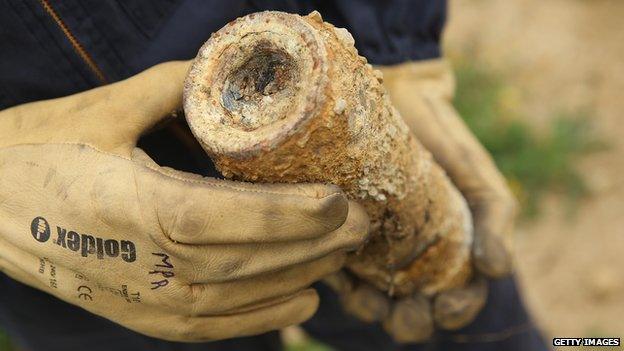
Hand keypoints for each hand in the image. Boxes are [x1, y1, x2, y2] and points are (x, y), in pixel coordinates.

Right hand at [0, 62, 368, 341]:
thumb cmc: (37, 153)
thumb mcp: (102, 110)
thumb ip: (173, 89)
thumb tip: (231, 76)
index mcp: (131, 207)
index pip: (226, 219)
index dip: (288, 214)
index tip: (340, 200)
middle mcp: (143, 265)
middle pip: (247, 261)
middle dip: (316, 244)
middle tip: (363, 221)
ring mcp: (143, 299)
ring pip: (242, 298)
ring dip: (303, 276)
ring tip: (345, 252)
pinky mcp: (142, 317)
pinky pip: (216, 328)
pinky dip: (267, 317)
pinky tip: (305, 299)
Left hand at [329, 59, 517, 341]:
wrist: (397, 95)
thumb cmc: (443, 139)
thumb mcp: (478, 177)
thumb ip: (495, 220)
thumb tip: (496, 271)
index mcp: (448, 254)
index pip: (457, 299)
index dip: (456, 312)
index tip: (446, 306)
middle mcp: (408, 258)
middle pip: (411, 310)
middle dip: (412, 322)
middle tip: (409, 312)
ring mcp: (370, 247)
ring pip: (370, 299)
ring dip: (372, 311)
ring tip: (372, 302)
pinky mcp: (335, 229)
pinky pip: (330, 267)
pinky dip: (336, 279)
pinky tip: (341, 273)